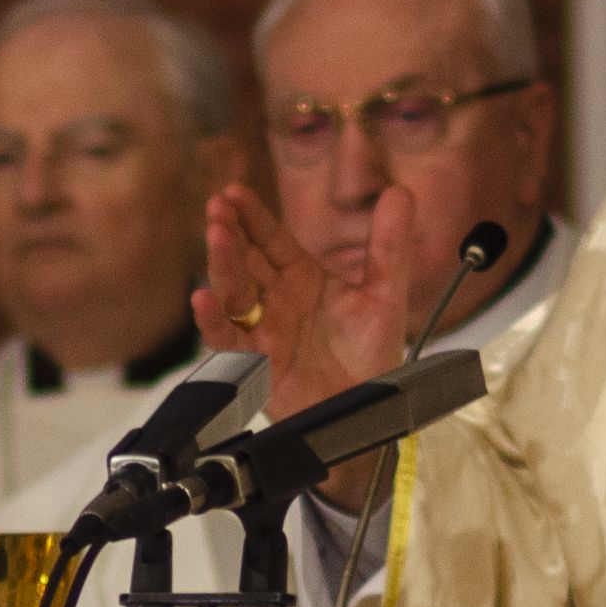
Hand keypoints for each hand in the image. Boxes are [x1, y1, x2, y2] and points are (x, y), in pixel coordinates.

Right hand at [199, 187, 425, 500]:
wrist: (370, 415)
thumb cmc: (372, 361)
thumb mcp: (385, 295)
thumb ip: (390, 245)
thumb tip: (401, 192)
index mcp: (302, 280)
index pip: (270, 240)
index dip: (252, 216)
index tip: (234, 191)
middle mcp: (276, 302)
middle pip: (244, 261)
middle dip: (229, 233)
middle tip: (217, 207)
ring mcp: (262, 333)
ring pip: (232, 293)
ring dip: (221, 265)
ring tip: (216, 237)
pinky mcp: (256, 366)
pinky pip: (227, 341)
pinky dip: (213, 321)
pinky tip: (205, 299)